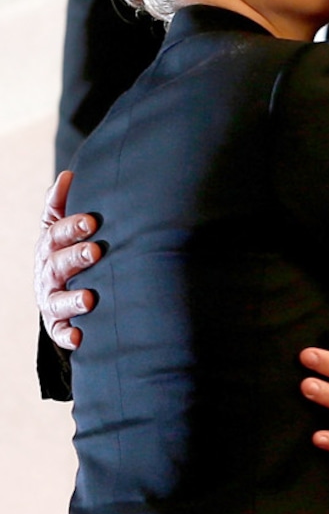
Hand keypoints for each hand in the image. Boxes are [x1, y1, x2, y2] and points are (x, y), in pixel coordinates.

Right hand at [35, 171, 100, 349]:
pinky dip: (68, 336)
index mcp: (49, 247)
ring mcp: (51, 301)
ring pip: (58, 300)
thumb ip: (59, 204)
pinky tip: (81, 338)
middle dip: (76, 257)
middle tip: (96, 251)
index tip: (92, 221)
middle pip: (58, 265)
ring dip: (72, 300)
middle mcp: (47, 274)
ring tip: (89, 299)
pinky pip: (60, 333)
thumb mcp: (57, 228)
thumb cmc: (64, 253)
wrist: (57, 292)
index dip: (72, 227)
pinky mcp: (57, 325)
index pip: (57, 234)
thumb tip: (69, 175)